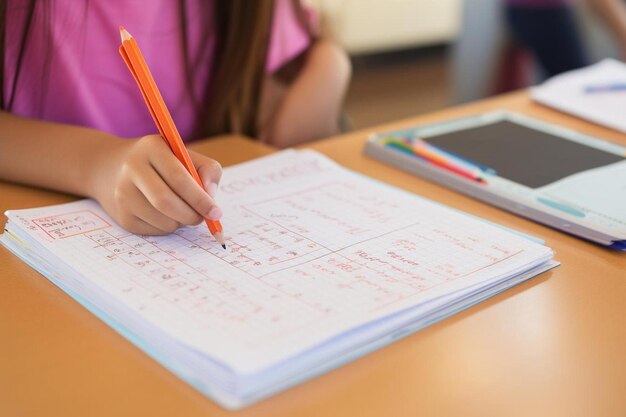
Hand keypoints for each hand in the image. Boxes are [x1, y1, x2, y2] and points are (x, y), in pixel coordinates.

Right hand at [91, 135, 221, 234]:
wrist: (111, 168)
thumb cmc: (160, 163)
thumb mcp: (184, 155)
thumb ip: (207, 170)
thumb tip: (210, 196)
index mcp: (152, 148)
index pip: (179, 178)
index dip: (200, 199)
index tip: (216, 212)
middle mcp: (132, 168)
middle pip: (166, 202)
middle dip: (192, 215)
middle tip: (202, 218)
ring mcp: (123, 193)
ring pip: (163, 220)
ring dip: (181, 222)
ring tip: (182, 211)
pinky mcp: (121, 216)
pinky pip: (155, 230)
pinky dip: (168, 227)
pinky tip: (164, 214)